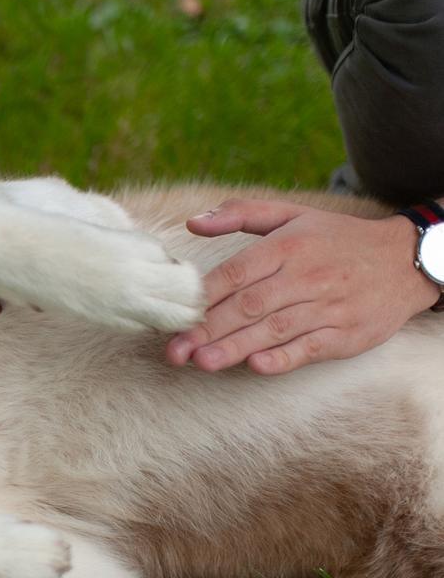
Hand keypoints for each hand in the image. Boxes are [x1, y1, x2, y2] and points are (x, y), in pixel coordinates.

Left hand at [165, 199, 439, 373]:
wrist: (406, 260)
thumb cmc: (334, 238)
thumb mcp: (291, 214)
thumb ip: (239, 214)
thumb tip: (192, 222)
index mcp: (287, 246)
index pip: (236, 272)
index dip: (203, 295)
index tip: (174, 313)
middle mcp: (306, 277)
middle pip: (249, 306)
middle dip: (208, 330)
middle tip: (175, 350)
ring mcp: (328, 307)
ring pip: (274, 330)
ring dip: (235, 348)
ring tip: (201, 362)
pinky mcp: (347, 335)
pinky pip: (311, 348)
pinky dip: (284, 358)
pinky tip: (256, 366)